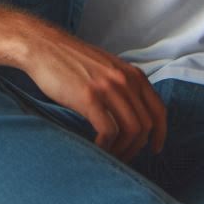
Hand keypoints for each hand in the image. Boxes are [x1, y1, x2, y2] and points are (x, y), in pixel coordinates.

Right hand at [24, 28, 165, 161]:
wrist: (44, 47)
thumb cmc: (71, 61)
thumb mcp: (107, 68)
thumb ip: (123, 85)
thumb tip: (132, 113)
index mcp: (132, 74)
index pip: (159, 110)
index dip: (160, 134)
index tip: (154, 149)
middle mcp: (125, 80)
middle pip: (146, 126)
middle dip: (137, 147)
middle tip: (123, 156)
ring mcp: (108, 88)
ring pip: (131, 131)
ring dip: (122, 149)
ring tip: (109, 154)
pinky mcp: (89, 97)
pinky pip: (108, 131)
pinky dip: (106, 146)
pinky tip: (96, 147)